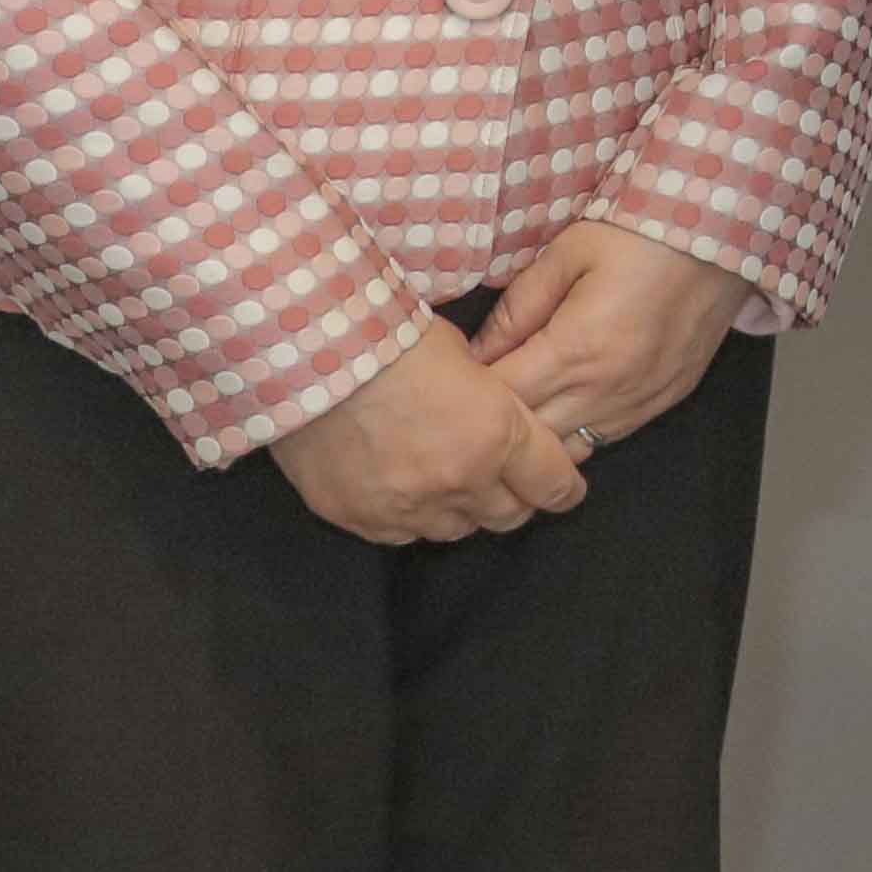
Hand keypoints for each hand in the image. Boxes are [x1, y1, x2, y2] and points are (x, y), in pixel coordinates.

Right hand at [265, 318, 589, 544]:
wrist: (308, 351)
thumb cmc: (393, 336)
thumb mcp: (470, 358)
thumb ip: (497, 404)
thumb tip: (507, 422)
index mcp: (497, 437)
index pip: (554, 486)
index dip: (563, 486)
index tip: (563, 484)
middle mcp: (459, 481)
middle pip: (508, 516)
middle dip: (514, 498)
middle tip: (505, 480)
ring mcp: (406, 506)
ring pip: (456, 530)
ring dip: (461, 510)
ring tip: (448, 482)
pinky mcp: (358, 516)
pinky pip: (400, 536)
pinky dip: (410, 518)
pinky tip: (402, 491)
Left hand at [465, 219, 744, 457]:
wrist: (724, 233)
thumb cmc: (644, 232)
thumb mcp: (566, 254)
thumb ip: (518, 307)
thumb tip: (478, 351)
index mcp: (578, 349)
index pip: (500, 400)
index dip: (464, 397)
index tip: (445, 384)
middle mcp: (610, 388)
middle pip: (529, 437)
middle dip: (493, 426)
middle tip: (465, 407)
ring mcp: (640, 400)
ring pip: (566, 451)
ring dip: (534, 439)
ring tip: (509, 417)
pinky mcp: (663, 401)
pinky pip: (603, 440)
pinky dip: (572, 433)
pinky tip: (556, 411)